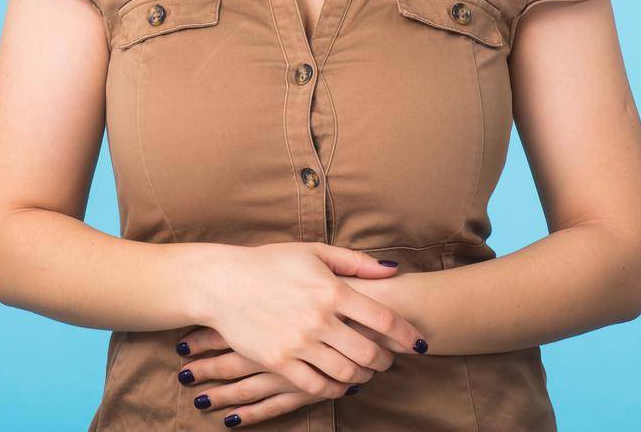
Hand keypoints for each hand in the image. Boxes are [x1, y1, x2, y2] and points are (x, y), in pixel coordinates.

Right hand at [186, 244, 425, 414]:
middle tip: (387, 360)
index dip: (406, 335)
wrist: (222, 283)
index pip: (383, 319)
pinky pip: (317, 386)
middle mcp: (319, 319)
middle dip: (385, 360)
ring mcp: (299, 343)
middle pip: (369, 352)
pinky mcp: (280, 361)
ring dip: (363, 376)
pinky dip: (335, 389)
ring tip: (365, 372)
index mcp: (331, 289)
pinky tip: (340, 383)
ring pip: (346, 373)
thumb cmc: (269, 263)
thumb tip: (392, 270)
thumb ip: (355, 262)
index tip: (417, 344)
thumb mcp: (313, 252)